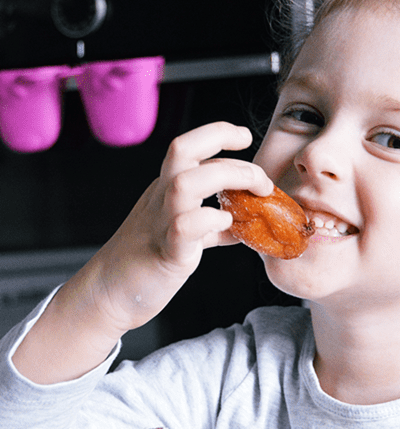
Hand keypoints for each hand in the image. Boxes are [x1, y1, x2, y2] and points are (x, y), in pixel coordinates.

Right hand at [91, 121, 274, 331]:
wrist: (108, 294)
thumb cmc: (146, 261)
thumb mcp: (180, 232)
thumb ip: (210, 223)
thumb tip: (242, 222)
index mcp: (165, 189)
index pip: (189, 147)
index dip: (219, 134)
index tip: (245, 136)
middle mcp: (161, 198)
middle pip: (182, 149)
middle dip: (226, 148)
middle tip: (262, 178)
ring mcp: (160, 222)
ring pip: (184, 183)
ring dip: (227, 179)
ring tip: (256, 196)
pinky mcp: (165, 252)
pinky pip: (185, 227)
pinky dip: (211, 221)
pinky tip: (227, 225)